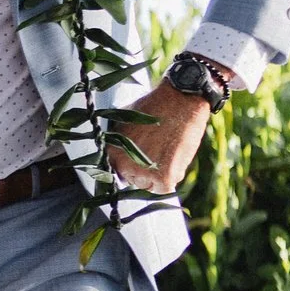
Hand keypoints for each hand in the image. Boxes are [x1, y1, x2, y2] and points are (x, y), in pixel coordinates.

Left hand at [109, 79, 212, 195]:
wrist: (179, 101)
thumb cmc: (154, 107)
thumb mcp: (124, 121)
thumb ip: (118, 140)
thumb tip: (117, 151)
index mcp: (111, 152)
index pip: (117, 171)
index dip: (131, 166)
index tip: (142, 159)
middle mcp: (123, 165)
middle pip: (133, 180)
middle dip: (145, 171)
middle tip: (158, 153)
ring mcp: (142, 172)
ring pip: (150, 185)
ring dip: (160, 175)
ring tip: (168, 153)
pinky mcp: (164, 177)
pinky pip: (164, 190)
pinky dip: (171, 180)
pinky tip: (174, 162)